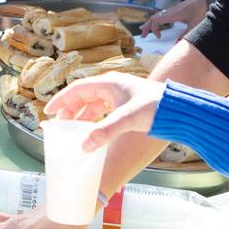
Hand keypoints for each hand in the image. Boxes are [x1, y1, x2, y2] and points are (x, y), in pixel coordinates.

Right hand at [43, 72, 165, 147]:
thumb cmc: (156, 107)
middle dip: (69, 110)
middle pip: (82, 96)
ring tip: (72, 131)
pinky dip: (94, 120)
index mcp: (108, 83)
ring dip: (81, 116)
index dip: (61, 100)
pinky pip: (102, 111)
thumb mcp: (128, 118)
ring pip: (92, 104)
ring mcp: (119, 96)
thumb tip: (84, 145)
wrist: (180, 109)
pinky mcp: (126, 105)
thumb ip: (105, 131)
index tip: (48, 112)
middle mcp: (112, 87)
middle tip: (59, 126)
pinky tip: (92, 132)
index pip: (77, 89)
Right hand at [140, 0, 208, 38]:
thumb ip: (186, 34)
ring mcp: (171, 10)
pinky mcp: (174, 10)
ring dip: (150, 23)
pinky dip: (155, 20)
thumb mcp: (194, 24)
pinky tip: (156, 24)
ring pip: (156, 16)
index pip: (156, 20)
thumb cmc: (199, 10)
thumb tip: (177, 43)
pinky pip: (161, 15)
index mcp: (173, 15)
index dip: (153, 29)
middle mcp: (170, 12)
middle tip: (143, 36)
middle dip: (147, 27)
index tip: (159, 37)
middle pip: (153, 18)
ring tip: (144, 30)